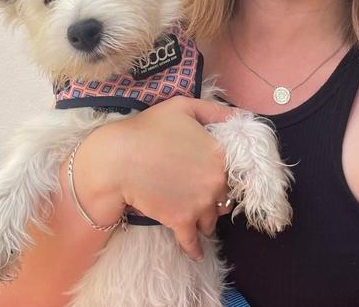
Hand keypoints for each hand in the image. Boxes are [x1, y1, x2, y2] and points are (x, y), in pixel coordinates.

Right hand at [101, 97, 236, 259]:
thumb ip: (216, 110)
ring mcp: (200, 204)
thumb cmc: (149, 128)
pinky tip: (195, 252)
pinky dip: (194, 248)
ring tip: (193, 213)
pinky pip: (194, 242)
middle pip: (224, 196)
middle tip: (199, 191)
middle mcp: (216, 182)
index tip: (214, 173)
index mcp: (219, 154)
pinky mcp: (182, 222)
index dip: (225, 172)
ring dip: (205, 218)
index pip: (235, 170)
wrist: (118, 158)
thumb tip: (240, 115)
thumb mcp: (184, 107)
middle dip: (214, 196)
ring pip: (211, 219)